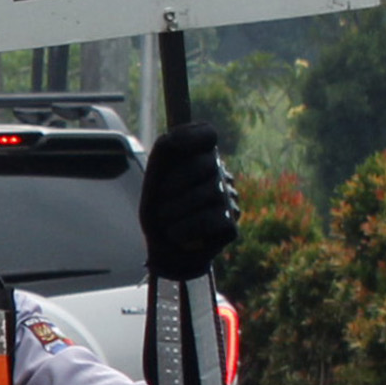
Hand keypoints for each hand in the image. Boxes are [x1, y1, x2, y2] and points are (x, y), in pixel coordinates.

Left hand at [139, 120, 239, 279]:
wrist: (164, 251)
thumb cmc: (159, 210)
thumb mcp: (154, 179)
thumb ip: (164, 153)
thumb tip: (175, 137)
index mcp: (201, 160)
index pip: (207, 133)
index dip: (191, 137)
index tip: (172, 144)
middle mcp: (220, 175)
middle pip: (203, 164)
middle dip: (172, 186)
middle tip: (161, 203)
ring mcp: (230, 200)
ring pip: (206, 194)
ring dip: (172, 212)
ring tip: (167, 221)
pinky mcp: (231, 226)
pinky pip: (207, 220)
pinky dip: (183, 230)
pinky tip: (180, 235)